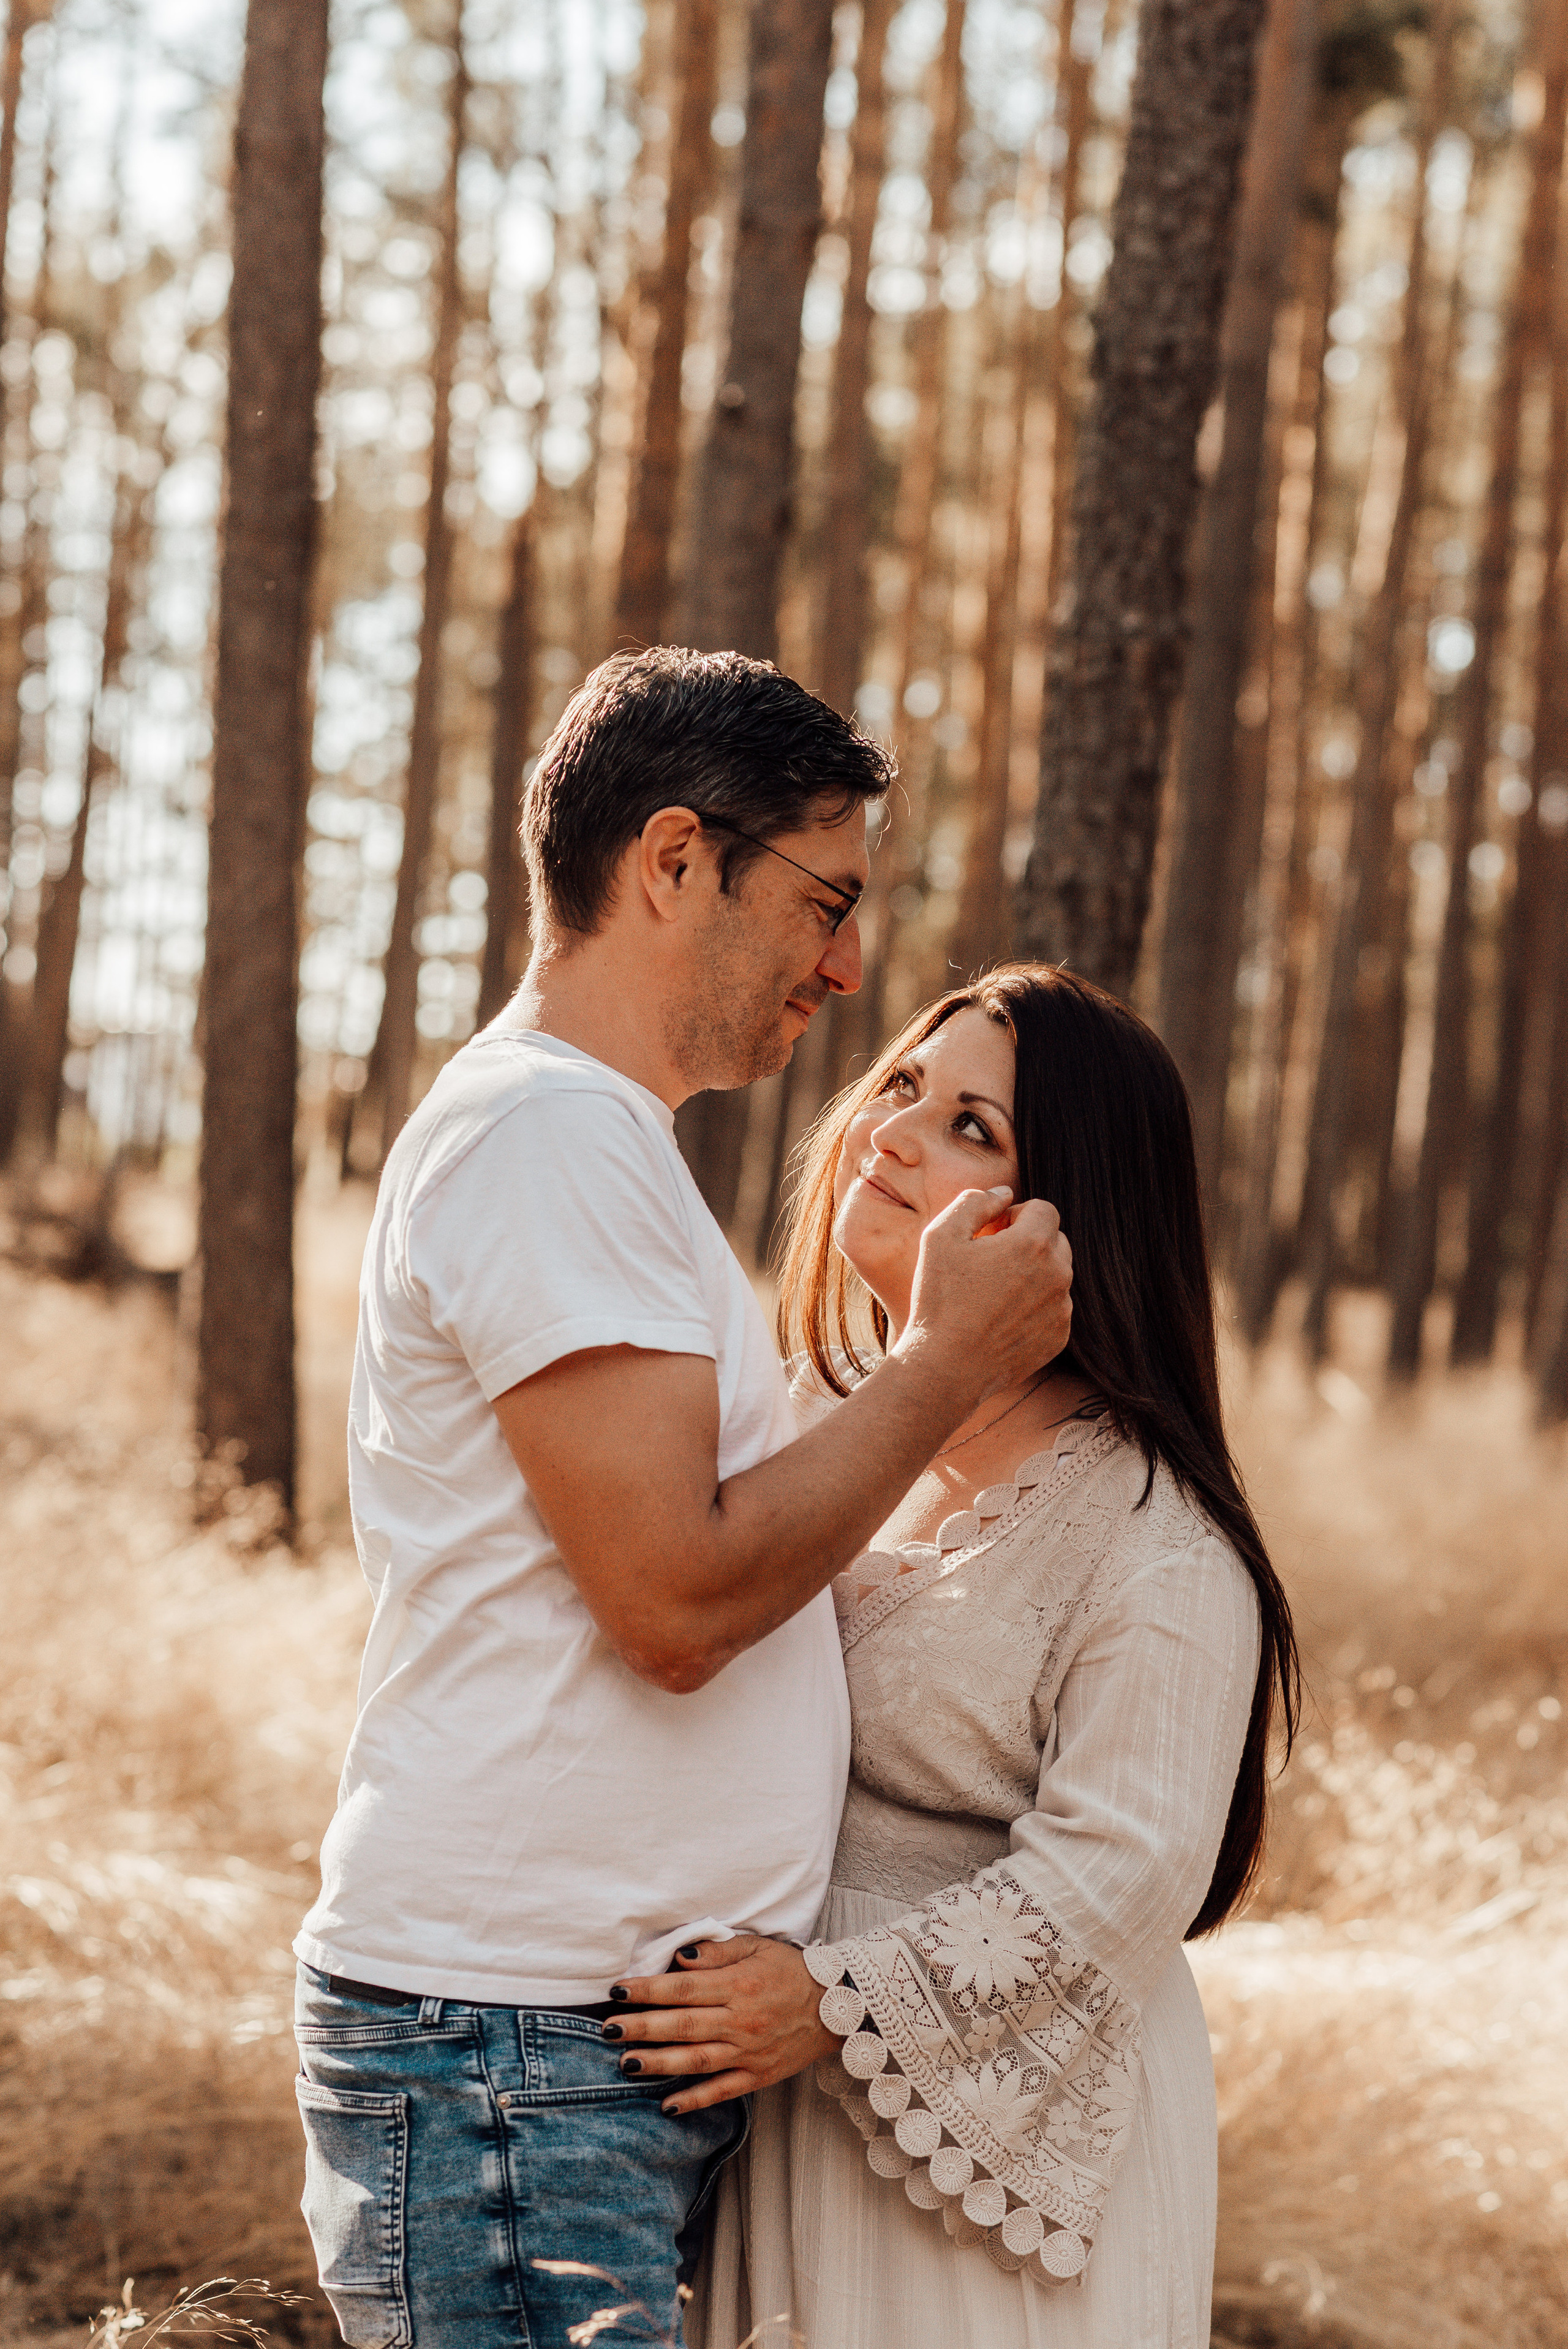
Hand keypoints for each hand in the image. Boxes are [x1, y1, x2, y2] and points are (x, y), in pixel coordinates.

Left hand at [603, 1936, 838, 2114]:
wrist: (838, 2004)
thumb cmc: (790, 1969)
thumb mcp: (756, 1947)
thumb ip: (716, 1952)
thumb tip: (678, 1960)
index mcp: (739, 1985)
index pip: (683, 1988)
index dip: (648, 1990)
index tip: (618, 1990)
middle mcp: (741, 2020)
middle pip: (683, 2025)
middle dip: (641, 2027)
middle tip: (608, 2029)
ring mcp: (749, 2051)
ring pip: (697, 2060)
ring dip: (659, 2064)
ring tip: (626, 2064)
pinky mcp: (758, 2075)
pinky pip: (723, 2090)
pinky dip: (695, 2100)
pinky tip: (667, 2105)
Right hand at [900, 1185, 1072, 1397]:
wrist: (945, 1367)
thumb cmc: (939, 1299)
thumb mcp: (941, 1236)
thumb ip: (975, 1202)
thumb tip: (1004, 1193)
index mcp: (1034, 1244)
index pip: (1044, 1209)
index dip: (1016, 1214)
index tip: (992, 1233)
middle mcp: (1059, 1274)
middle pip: (1055, 1240)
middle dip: (1028, 1242)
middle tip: (990, 1261)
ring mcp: (1062, 1309)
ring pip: (1056, 1275)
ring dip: (1032, 1275)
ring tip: (992, 1293)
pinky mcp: (1058, 1337)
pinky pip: (1053, 1308)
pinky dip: (1033, 1307)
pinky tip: (1000, 1319)